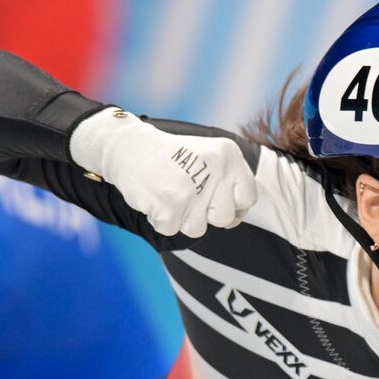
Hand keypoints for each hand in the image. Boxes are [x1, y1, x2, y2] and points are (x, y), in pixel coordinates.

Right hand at [70, 107, 256, 237]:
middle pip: (224, 218)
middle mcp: (214, 168)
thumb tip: (236, 218)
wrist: (130, 148)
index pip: (248, 198)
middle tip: (187, 193)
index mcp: (228, 154)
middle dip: (205, 214)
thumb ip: (229, 182)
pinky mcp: (169, 204)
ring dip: (181, 218)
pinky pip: (171, 230)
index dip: (232, 206)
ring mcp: (192, 187)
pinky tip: (155, 197)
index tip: (215, 199)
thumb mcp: (209, 156)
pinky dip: (160, 219)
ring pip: (198, 229)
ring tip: (170, 194)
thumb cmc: (173, 158)